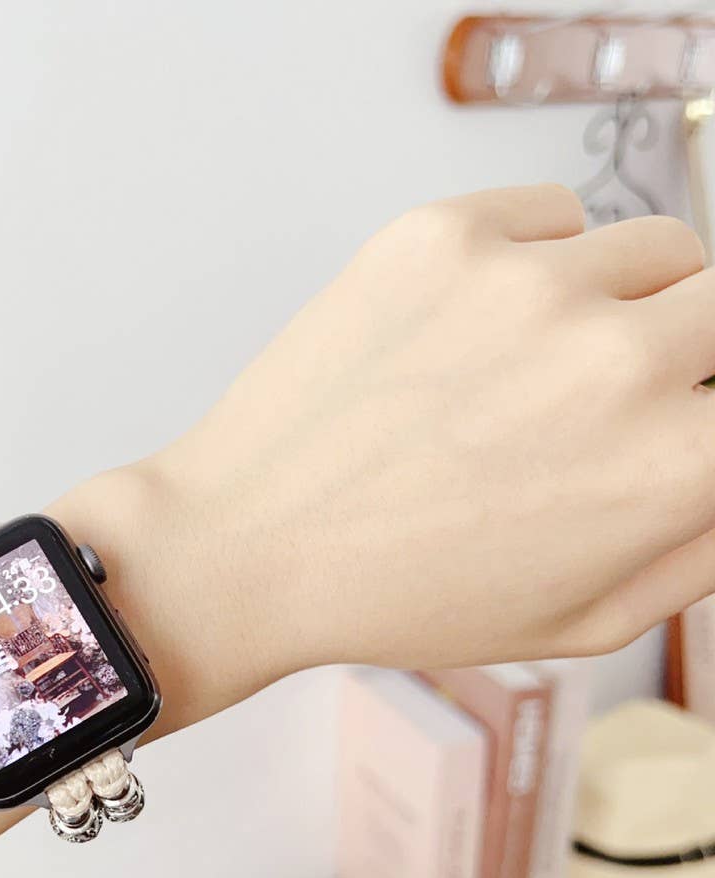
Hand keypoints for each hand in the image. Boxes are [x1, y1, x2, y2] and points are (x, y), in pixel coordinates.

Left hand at [125, 184, 714, 691]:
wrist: (249, 547)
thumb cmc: (404, 597)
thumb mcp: (582, 621)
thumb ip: (703, 546)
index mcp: (674, 465)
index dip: (697, 419)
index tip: (664, 426)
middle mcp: (619, 357)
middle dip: (687, 352)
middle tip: (607, 396)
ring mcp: (528, 282)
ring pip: (655, 247)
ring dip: (621, 300)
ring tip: (536, 365)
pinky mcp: (443, 235)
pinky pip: (552, 214)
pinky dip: (538, 258)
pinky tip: (476, 327)